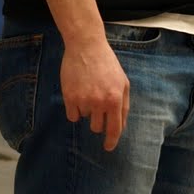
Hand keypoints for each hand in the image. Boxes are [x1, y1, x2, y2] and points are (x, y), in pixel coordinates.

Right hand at [61, 34, 129, 149]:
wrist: (86, 46)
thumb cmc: (107, 64)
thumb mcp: (123, 83)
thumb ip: (123, 106)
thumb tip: (120, 127)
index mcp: (115, 99)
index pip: (114, 129)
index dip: (111, 141)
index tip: (108, 147)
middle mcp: (99, 102)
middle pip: (96, 127)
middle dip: (97, 121)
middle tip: (96, 106)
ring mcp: (83, 100)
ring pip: (83, 119)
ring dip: (86, 111)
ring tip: (88, 91)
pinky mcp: (69, 97)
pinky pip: (72, 115)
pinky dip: (74, 110)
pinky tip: (77, 95)